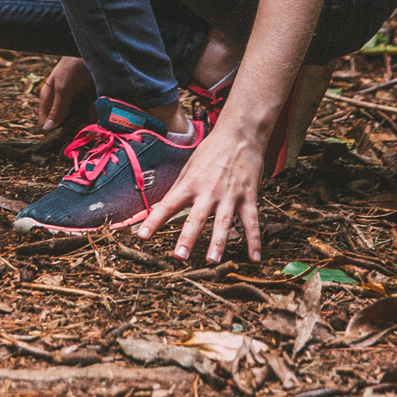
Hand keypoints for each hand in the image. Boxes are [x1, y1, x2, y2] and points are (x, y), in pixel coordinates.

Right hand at [38, 56, 93, 133]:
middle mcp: (62, 104)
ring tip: (89, 110)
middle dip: (71, 129)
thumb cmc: (73, 66)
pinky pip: (90, 116)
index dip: (51, 133)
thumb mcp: (63, 87)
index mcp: (49, 99)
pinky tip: (95, 104)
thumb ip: (57, 109)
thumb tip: (45, 130)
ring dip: (84, 121)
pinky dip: (94, 112)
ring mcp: (76, 104)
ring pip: (77, 123)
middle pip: (63, 127)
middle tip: (79, 126)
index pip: (45, 123)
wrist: (96, 53)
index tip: (60, 139)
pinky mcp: (89, 103)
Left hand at [135, 123, 266, 262]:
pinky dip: (254, 241)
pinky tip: (255, 259)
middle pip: (196, 218)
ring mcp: (230, 195)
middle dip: (187, 238)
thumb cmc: (210, 152)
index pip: (168, 205)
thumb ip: (176, 190)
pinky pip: (252, 222)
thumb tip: (158, 208)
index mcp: (190, 184)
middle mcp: (209, 191)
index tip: (141, 236)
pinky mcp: (249, 197)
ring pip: (224, 222)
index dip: (154, 221)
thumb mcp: (188, 168)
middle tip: (179, 257)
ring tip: (212, 261)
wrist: (240, 135)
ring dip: (218, 242)